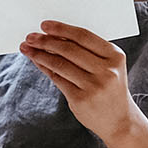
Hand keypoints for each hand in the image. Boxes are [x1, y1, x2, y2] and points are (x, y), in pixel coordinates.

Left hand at [20, 21, 136, 140]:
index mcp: (115, 56)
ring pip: (60, 64)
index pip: (84, 36)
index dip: (62, 29)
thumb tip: (54, 37)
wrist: (119, 121)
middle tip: (31, 37)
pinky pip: (57, 79)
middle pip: (70, 49)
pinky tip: (37, 62)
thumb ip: (86, 53)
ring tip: (28, 48)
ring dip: (40, 54)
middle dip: (46, 41)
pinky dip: (45, 68)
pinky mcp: (81, 99)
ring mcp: (94, 86)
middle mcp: (106, 70)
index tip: (45, 25)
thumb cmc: (109, 90)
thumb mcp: (107, 68)